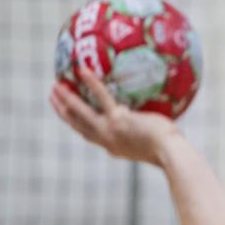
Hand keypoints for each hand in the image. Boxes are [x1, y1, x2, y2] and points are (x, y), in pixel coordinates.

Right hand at [49, 68, 178, 164]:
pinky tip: (82, 70)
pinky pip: (101, 97)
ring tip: (55, 86)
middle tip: (52, 98)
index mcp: (114, 147)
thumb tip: (161, 122)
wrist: (170, 154)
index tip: (69, 116)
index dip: (78, 126)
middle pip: (77, 125)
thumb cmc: (171, 149)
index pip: (91, 136)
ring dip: (65, 100)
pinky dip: (91, 84)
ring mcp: (110, 130)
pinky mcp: (117, 119)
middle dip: (62, 112)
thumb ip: (150, 131)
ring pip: (80, 114)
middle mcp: (107, 141)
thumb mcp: (156, 143)